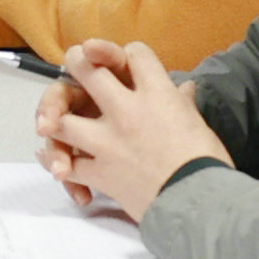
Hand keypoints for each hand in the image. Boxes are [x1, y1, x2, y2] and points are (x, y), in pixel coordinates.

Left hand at [40, 38, 222, 220]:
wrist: (200, 203)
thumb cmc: (208, 163)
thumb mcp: (200, 125)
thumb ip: (184, 104)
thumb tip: (188, 87)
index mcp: (158, 94)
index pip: (136, 54)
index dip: (130, 55)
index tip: (128, 61)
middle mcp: (127, 110)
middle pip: (87, 70)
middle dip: (79, 61)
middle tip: (77, 62)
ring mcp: (109, 141)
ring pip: (64, 119)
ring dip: (56, 119)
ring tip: (51, 121)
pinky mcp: (102, 172)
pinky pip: (69, 166)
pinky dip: (60, 165)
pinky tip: (58, 164)